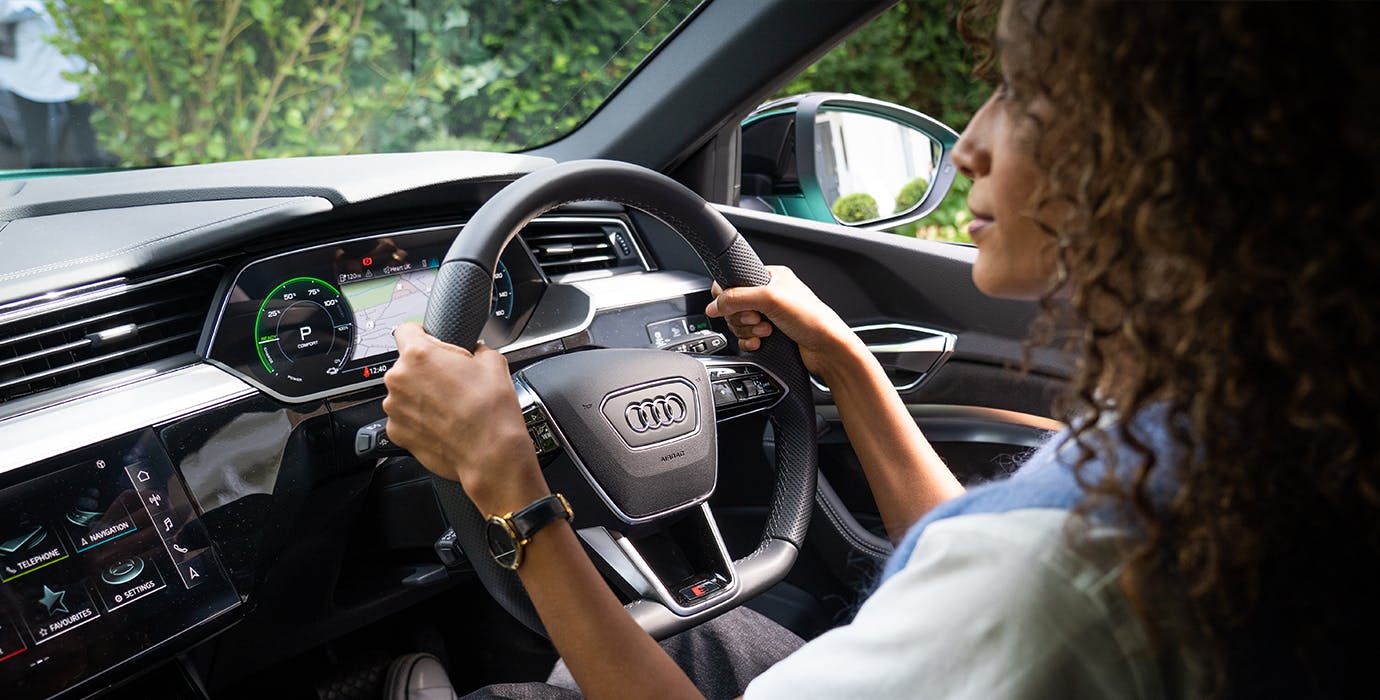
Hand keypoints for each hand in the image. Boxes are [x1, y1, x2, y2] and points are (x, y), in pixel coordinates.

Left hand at [382, 323, 547, 515]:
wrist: (490, 453)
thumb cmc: (491, 412)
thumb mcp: (493, 362)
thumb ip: (475, 349)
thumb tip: (475, 351)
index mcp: (419, 355)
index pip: (405, 329)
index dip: (422, 335)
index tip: (430, 342)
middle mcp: (399, 380)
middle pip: (407, 364)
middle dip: (426, 370)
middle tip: (452, 381)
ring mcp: (395, 408)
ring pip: (405, 392)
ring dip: (421, 395)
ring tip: (450, 406)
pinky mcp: (396, 433)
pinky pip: (405, 417)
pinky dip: (419, 419)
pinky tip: (442, 423)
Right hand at [705, 265, 859, 378]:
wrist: (828, 349)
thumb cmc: (812, 319)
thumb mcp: (770, 299)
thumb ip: (737, 298)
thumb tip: (713, 305)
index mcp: (770, 277)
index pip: (733, 281)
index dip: (729, 297)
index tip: (735, 306)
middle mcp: (769, 294)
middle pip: (733, 306)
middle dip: (743, 317)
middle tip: (758, 319)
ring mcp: (769, 315)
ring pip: (738, 323)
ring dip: (748, 330)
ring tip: (766, 331)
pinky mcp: (769, 334)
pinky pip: (745, 337)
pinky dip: (749, 341)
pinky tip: (761, 342)